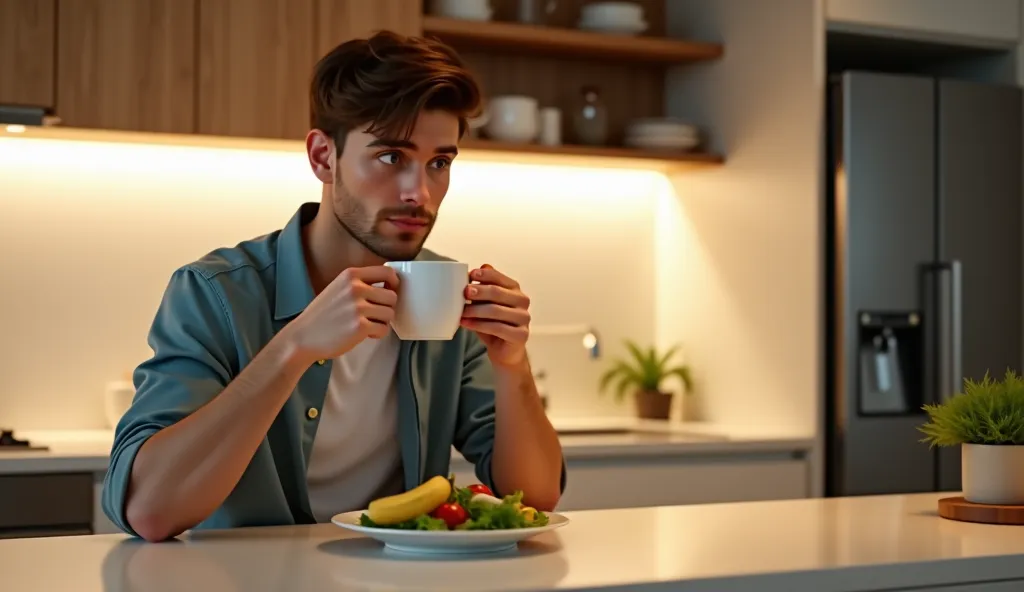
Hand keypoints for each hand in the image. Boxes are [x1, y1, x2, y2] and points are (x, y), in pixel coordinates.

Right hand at [284, 266, 398, 362]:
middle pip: (392, 296)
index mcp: (350, 275)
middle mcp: (355, 288)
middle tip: (374, 315)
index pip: (387, 272)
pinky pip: (384, 329)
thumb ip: (360, 283)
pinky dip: (377, 334)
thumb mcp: (338, 288)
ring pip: (390, 313)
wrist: (303, 337)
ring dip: (382, 322)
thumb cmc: (322, 315)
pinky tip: (364, 334)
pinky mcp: (359, 326)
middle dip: (387, 307)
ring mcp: (357, 307)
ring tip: (367, 324)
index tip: (390, 291)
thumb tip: (390, 285)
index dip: (394, 283)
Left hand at [461, 264, 530, 367]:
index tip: (470, 274)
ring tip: (461, 312)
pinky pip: (497, 328)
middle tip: (464, 292)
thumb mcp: (486, 304)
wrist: (505, 351)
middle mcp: (522, 302)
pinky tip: (466, 324)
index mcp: (515, 290)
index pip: (500, 277)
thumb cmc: (494, 324)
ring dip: (475, 310)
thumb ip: (485, 287)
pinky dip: (479, 325)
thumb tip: (482, 266)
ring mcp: (524, 318)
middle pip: (498, 293)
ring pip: (496, 311)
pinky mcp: (521, 335)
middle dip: (479, 291)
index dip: (485, 275)